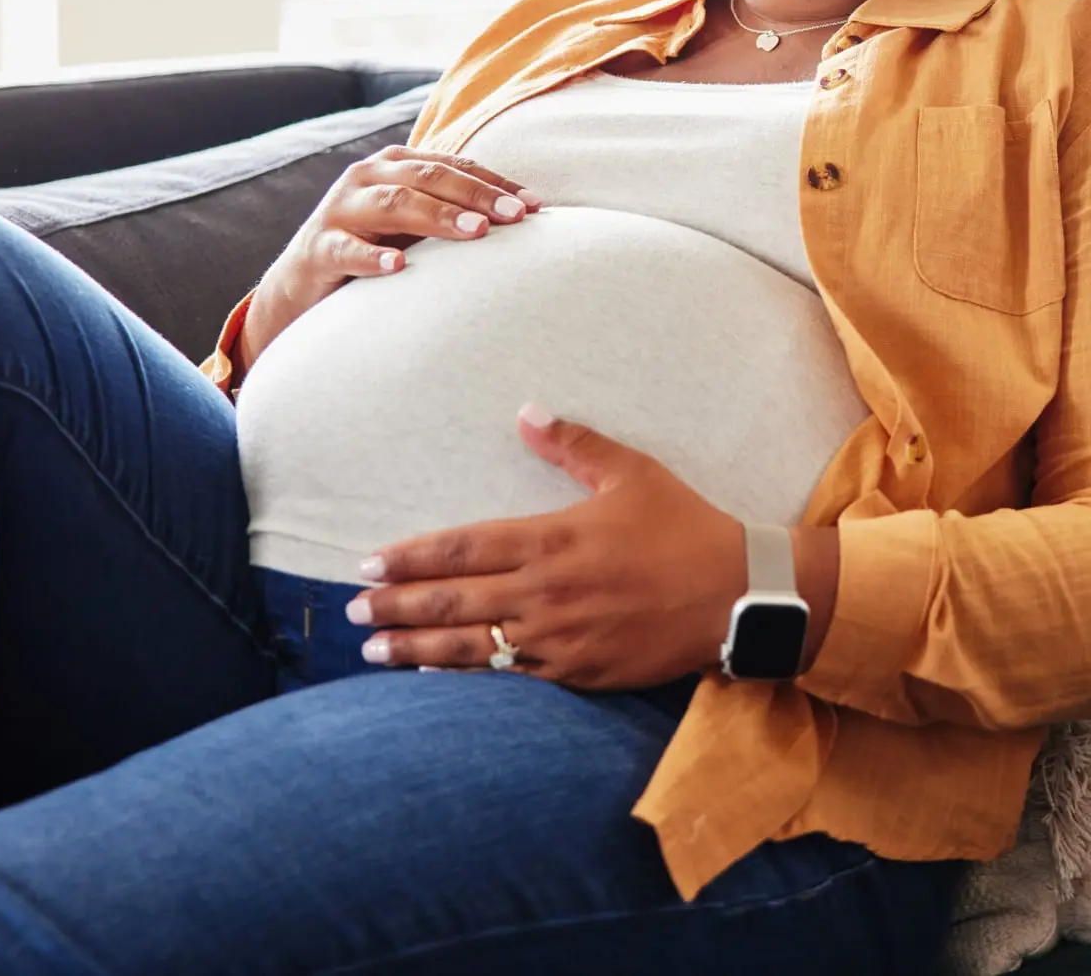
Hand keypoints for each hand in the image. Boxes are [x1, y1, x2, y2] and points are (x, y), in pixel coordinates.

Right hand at [236, 146, 535, 375]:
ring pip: (394, 203)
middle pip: (429, 177)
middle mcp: (367, 177)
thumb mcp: (415, 224)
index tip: (535, 207)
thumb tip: (526, 218)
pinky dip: (374, 257)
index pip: (454, 167)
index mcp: (396, 164)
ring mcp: (340, 209)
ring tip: (475, 232)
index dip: (495, 183)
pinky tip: (399, 267)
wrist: (303, 284)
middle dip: (476, 195)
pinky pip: (347, 250)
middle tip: (515, 217)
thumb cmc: (374, 246)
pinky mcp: (318, 248)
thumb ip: (456, 212)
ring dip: (438, 216)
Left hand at [346, 408, 834, 689]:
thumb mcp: (633, 472)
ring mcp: (557, 639)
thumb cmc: (685, 527)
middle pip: (452, 603)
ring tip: (374, 650)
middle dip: (397, 606)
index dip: (411, 558)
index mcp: (552, 540)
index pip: (461, 549)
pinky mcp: (575, 673)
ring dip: (415, 649)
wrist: (735, 596)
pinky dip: (465, 677)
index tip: (371, 563)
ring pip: (469, 647)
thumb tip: (527, 412)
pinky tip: (436, 676)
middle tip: (355, 608)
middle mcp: (544, 593)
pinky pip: (506, 678)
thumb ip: (574, 444)